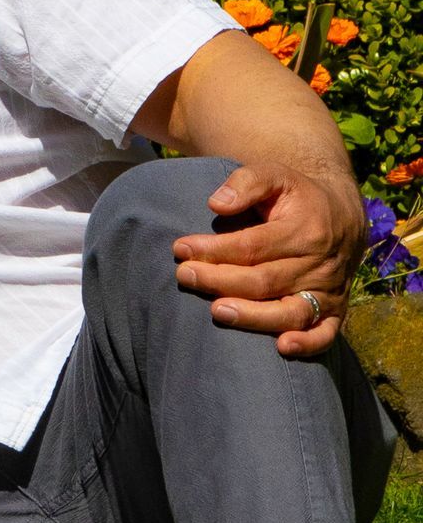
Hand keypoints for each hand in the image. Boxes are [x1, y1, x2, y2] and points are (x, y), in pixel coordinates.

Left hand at [171, 162, 366, 357]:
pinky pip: (325, 333)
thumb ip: (247, 182)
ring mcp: (328, 291)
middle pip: (264, 280)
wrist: (343, 215)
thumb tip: (217, 203)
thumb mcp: (275, 175)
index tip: (180, 249)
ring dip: (253, 316)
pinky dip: (307, 344)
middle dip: (220, 280)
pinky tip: (281, 347)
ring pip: (290, 311)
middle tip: (184, 276)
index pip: (252, 245)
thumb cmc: (296, 196)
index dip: (215, 249)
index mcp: (305, 229)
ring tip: (216, 311)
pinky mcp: (334, 311)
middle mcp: (318, 264)